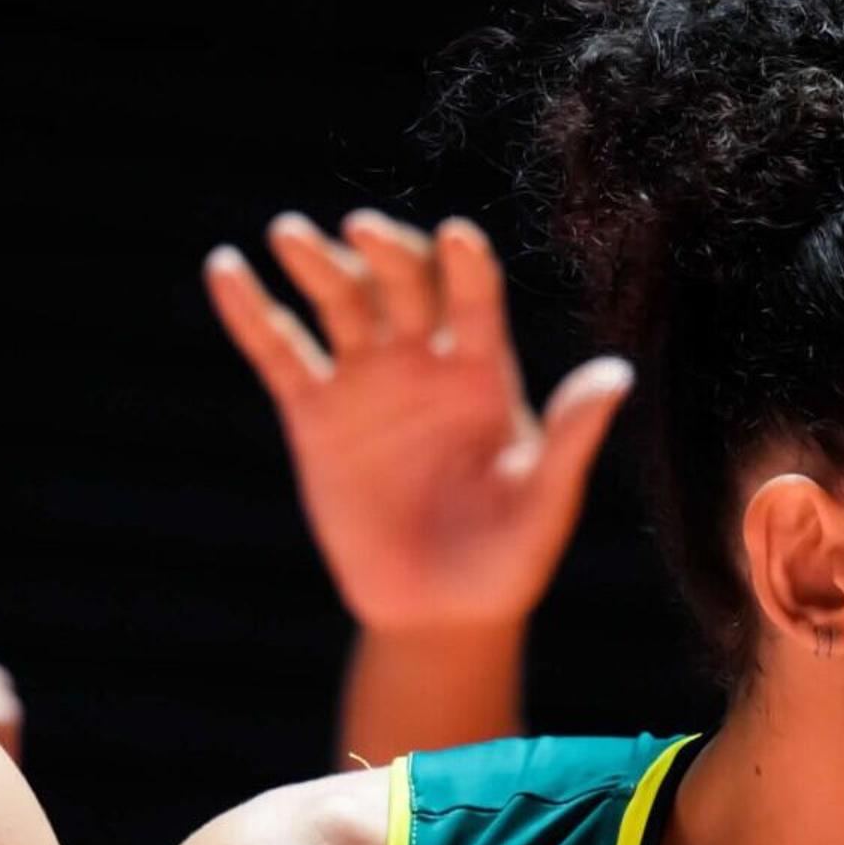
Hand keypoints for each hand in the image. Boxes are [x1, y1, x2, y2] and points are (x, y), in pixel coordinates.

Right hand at [206, 209, 630, 645]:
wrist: (439, 614)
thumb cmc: (508, 559)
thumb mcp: (546, 501)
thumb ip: (572, 436)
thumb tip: (618, 373)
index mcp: (484, 370)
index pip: (474, 299)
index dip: (465, 266)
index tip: (456, 238)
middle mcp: (424, 359)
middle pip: (402, 284)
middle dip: (384, 252)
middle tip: (360, 230)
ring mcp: (365, 379)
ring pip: (339, 303)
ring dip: (315, 264)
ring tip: (290, 234)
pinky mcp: (314, 412)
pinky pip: (279, 351)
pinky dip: (251, 311)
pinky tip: (225, 268)